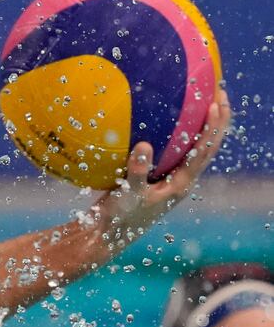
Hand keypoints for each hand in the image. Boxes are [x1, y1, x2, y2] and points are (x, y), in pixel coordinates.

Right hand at [94, 88, 231, 247]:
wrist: (107, 234)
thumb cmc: (120, 218)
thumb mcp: (128, 194)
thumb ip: (137, 171)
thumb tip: (144, 145)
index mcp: (181, 184)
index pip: (205, 150)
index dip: (213, 126)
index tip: (216, 102)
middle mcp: (180, 179)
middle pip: (207, 146)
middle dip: (218, 120)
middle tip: (220, 91)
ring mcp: (168, 178)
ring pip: (193, 147)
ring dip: (201, 124)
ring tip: (202, 99)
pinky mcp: (155, 176)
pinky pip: (173, 149)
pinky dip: (178, 132)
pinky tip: (167, 117)